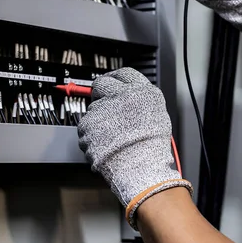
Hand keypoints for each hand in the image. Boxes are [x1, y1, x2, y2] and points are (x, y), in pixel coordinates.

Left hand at [77, 67, 191, 229]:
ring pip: (92, 108)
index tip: (111, 82)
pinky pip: (85, 126)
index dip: (115, 78)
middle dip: (101, 94)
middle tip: (106, 110)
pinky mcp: (88, 124)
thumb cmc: (151, 148)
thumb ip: (140, 100)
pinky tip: (103, 143)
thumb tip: (127, 97)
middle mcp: (120, 95)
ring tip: (110, 136)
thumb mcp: (156, 115)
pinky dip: (90, 135)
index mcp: (141, 91)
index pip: (123, 73)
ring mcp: (102, 109)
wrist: (141, 169)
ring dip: (97, 119)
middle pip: (102, 84)